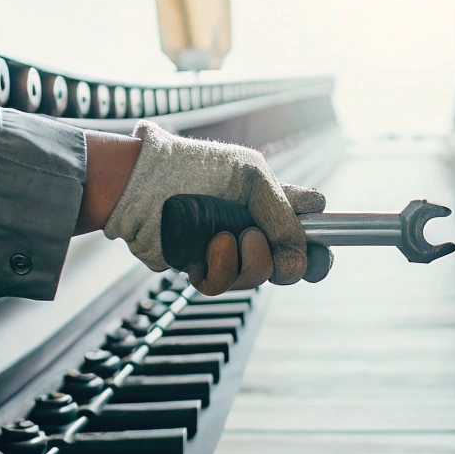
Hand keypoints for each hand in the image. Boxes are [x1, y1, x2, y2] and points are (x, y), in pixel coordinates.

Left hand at [98, 121, 330, 294]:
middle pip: (289, 266)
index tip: (316, 254)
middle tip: (255, 239)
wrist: (137, 185)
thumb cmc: (191, 168)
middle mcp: (252, 229)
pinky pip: (222, 285)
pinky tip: (203, 250)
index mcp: (270, 203)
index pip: (308, 230)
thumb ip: (284, 215)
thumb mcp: (251, 178)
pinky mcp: (201, 269)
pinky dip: (216, 268)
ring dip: (244, 261)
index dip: (317, 248)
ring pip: (256, 278)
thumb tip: (301, 260)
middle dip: (278, 259)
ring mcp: (228, 252)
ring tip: (222, 237)